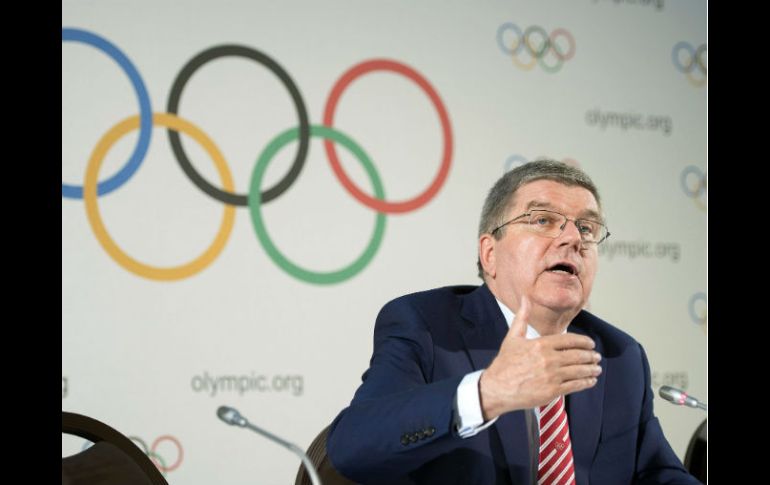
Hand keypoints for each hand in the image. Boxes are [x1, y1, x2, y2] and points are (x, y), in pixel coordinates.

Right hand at [478, 295, 601, 419]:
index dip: (584, 342)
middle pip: (578, 355)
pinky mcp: (552, 391)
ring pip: (579, 371)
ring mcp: (552, 376)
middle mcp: (548, 359)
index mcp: (541, 344)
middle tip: (596, 357)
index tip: (590, 344)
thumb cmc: (505, 363)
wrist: (497, 387)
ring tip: (596, 369)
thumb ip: (523, 317)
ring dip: (591, 369)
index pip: (570, 340)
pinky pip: (575, 385)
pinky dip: (586, 383)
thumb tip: (525, 298)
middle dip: (591, 356)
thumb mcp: (513, 337)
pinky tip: (590, 381)